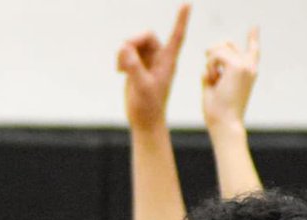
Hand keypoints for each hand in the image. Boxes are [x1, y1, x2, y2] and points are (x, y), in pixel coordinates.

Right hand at [117, 4, 190, 130]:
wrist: (144, 120)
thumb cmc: (148, 106)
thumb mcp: (142, 86)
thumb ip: (134, 67)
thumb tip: (124, 48)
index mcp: (168, 60)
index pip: (177, 36)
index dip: (181, 20)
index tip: (187, 3)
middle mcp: (159, 57)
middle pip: (145, 36)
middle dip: (132, 42)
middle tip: (123, 55)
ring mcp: (147, 61)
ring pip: (133, 43)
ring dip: (124, 52)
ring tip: (121, 69)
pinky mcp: (136, 66)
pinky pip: (126, 52)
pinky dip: (120, 58)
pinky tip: (119, 71)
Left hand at [202, 28, 259, 130]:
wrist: (225, 124)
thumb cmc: (219, 112)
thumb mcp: (214, 88)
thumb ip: (213, 74)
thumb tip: (207, 60)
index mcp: (248, 73)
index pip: (252, 50)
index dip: (253, 37)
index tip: (255, 27)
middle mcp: (250, 67)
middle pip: (227, 44)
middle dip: (213, 53)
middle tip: (210, 71)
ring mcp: (245, 65)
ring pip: (221, 47)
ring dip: (210, 62)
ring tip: (213, 79)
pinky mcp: (238, 67)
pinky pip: (216, 55)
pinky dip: (210, 66)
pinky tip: (214, 78)